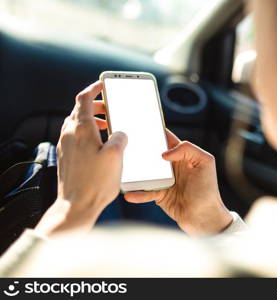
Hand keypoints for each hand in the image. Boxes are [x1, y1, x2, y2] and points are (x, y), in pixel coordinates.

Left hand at [35, 81, 127, 235]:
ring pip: (77, 123)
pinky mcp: (66, 157)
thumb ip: (120, 137)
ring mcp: (66, 146)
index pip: (84, 99)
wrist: (77, 205)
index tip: (102, 85)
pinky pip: (75, 137)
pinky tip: (99, 144)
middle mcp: (69, 134)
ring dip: (92, 120)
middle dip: (96, 105)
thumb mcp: (116, 156)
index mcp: (81, 129)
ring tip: (108, 126)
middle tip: (110, 108)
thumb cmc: (96, 182)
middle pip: (80, 110)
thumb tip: (120, 133)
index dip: (94, 89)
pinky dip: (88, 133)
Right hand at [125, 130, 232, 235]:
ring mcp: (164, 180)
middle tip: (124, 145)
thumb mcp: (205, 162)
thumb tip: (164, 153)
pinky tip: (129, 194)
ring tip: (122, 169)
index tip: (140, 123)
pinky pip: (145, 192)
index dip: (155, 130)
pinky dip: (137, 193)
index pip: (166, 138)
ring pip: (145, 173)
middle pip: (151, 154)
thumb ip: (188, 149)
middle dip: (139, 149)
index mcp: (182, 155)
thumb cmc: (208, 189)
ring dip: (134, 172)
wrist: (205, 217)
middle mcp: (171, 166)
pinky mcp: (159, 195)